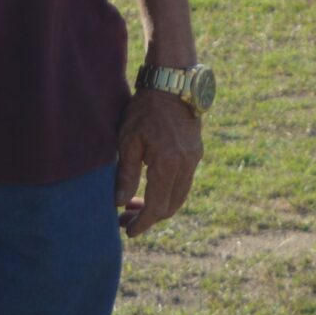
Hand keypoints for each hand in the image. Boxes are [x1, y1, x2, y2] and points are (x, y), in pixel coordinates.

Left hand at [116, 89, 203, 236]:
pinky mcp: (196, 152)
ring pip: (179, 196)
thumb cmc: (146, 109)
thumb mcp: (128, 140)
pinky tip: (149, 188)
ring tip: (135, 206)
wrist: (174, 82)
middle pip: (171, 206)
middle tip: (126, 220)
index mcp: (168, 164)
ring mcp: (195, 158)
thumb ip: (126, 174)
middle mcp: (187, 165)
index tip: (128, 232)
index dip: (142, 223)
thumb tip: (119, 204)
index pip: (156, 206)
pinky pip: (183, 182)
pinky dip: (168, 192)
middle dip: (149, 218)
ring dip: (159, 206)